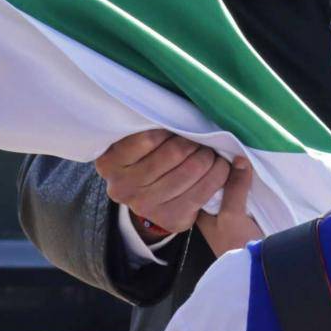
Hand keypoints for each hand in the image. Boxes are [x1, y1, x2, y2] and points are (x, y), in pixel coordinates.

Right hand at [96, 129, 230, 235]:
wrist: (147, 198)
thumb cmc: (144, 158)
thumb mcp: (132, 141)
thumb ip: (144, 127)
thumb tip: (176, 111)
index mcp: (110, 163)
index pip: (149, 138)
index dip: (171, 129)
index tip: (179, 126)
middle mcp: (123, 187)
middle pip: (173, 153)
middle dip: (193, 141)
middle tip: (201, 137)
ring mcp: (146, 206)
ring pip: (191, 170)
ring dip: (208, 155)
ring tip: (210, 150)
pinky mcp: (171, 219)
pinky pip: (203, 191)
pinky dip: (218, 174)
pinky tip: (220, 166)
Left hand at [196, 155, 262, 257]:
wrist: (261, 268)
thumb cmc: (237, 245)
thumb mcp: (232, 215)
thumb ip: (234, 188)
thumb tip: (239, 160)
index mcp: (202, 209)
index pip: (204, 179)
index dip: (214, 164)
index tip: (227, 148)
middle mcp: (214, 208)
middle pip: (221, 180)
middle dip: (231, 168)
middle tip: (242, 149)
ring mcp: (232, 210)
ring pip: (236, 185)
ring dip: (244, 175)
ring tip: (253, 157)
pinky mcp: (250, 212)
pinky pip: (249, 192)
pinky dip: (254, 184)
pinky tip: (261, 172)